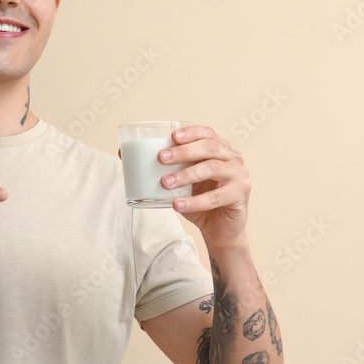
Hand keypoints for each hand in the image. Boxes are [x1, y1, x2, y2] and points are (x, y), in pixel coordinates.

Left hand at [157, 125, 249, 248]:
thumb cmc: (199, 201)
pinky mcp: (240, 195)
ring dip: (186, 175)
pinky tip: (178, 205)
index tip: (172, 136)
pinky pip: (216, 197)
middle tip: (161, 158)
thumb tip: (122, 153)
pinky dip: (195, 201)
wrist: (220, 230)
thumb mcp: (179, 183)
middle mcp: (232, 159)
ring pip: (212, 169)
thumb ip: (162, 168)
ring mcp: (239, 176)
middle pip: (209, 148)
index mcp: (220, 150)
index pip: (207, 133)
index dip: (190, 132)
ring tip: (165, 183)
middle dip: (184, 151)